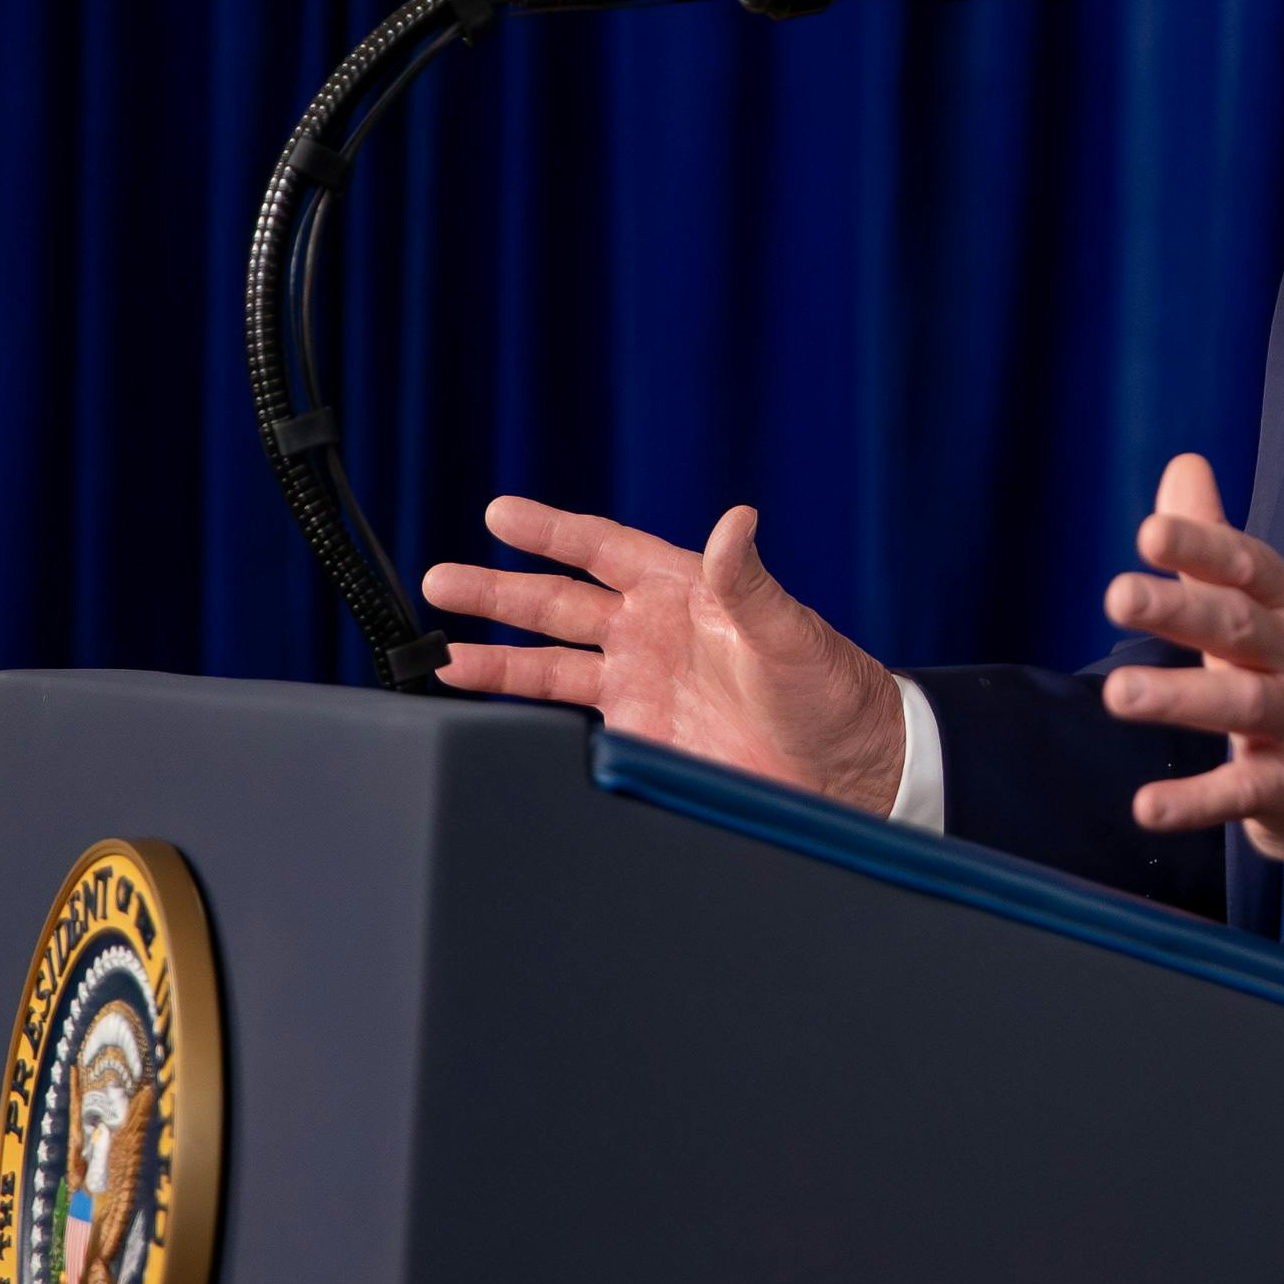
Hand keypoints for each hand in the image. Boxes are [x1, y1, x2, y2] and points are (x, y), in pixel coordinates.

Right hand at [423, 496, 907, 813]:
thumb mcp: (790, 632)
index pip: (604, 550)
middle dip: (498, 592)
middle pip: (559, 605)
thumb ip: (749, 582)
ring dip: (494, 658)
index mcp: (686, 591)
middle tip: (438, 579)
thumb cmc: (832, 689)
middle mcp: (653, 633)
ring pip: (550, 665)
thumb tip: (735, 520)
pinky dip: (523, 717)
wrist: (847, 770)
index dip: (552, 532)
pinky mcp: (638, 738)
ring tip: (437, 655)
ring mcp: (641, 686)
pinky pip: (567, 722)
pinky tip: (482, 714)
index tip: (500, 513)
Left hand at [1096, 454, 1283, 879]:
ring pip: (1243, 708)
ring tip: (1119, 694)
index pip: (1248, 568)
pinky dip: (1196, 801)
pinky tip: (1147, 807)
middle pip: (1241, 629)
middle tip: (1117, 595)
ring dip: (1180, 699)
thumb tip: (1182, 464)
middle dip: (1182, 609)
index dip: (1204, 547)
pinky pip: (1243, 793)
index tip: (1151, 531)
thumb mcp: (1266, 609)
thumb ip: (1215, 544)